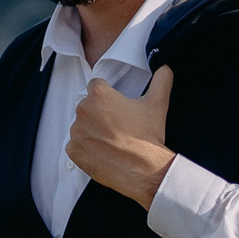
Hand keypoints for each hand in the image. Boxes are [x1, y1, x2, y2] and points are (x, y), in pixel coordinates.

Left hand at [67, 65, 175, 208]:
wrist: (144, 169)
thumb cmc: (148, 136)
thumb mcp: (157, 104)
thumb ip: (161, 80)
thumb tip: (165, 67)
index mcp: (99, 94)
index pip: (96, 86)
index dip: (108, 96)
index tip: (116, 108)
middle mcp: (83, 110)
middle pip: (87, 106)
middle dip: (99, 114)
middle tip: (117, 127)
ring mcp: (76, 131)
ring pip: (81, 126)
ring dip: (92, 131)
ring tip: (111, 141)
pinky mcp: (73, 150)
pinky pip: (76, 145)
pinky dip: (86, 149)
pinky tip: (103, 152)